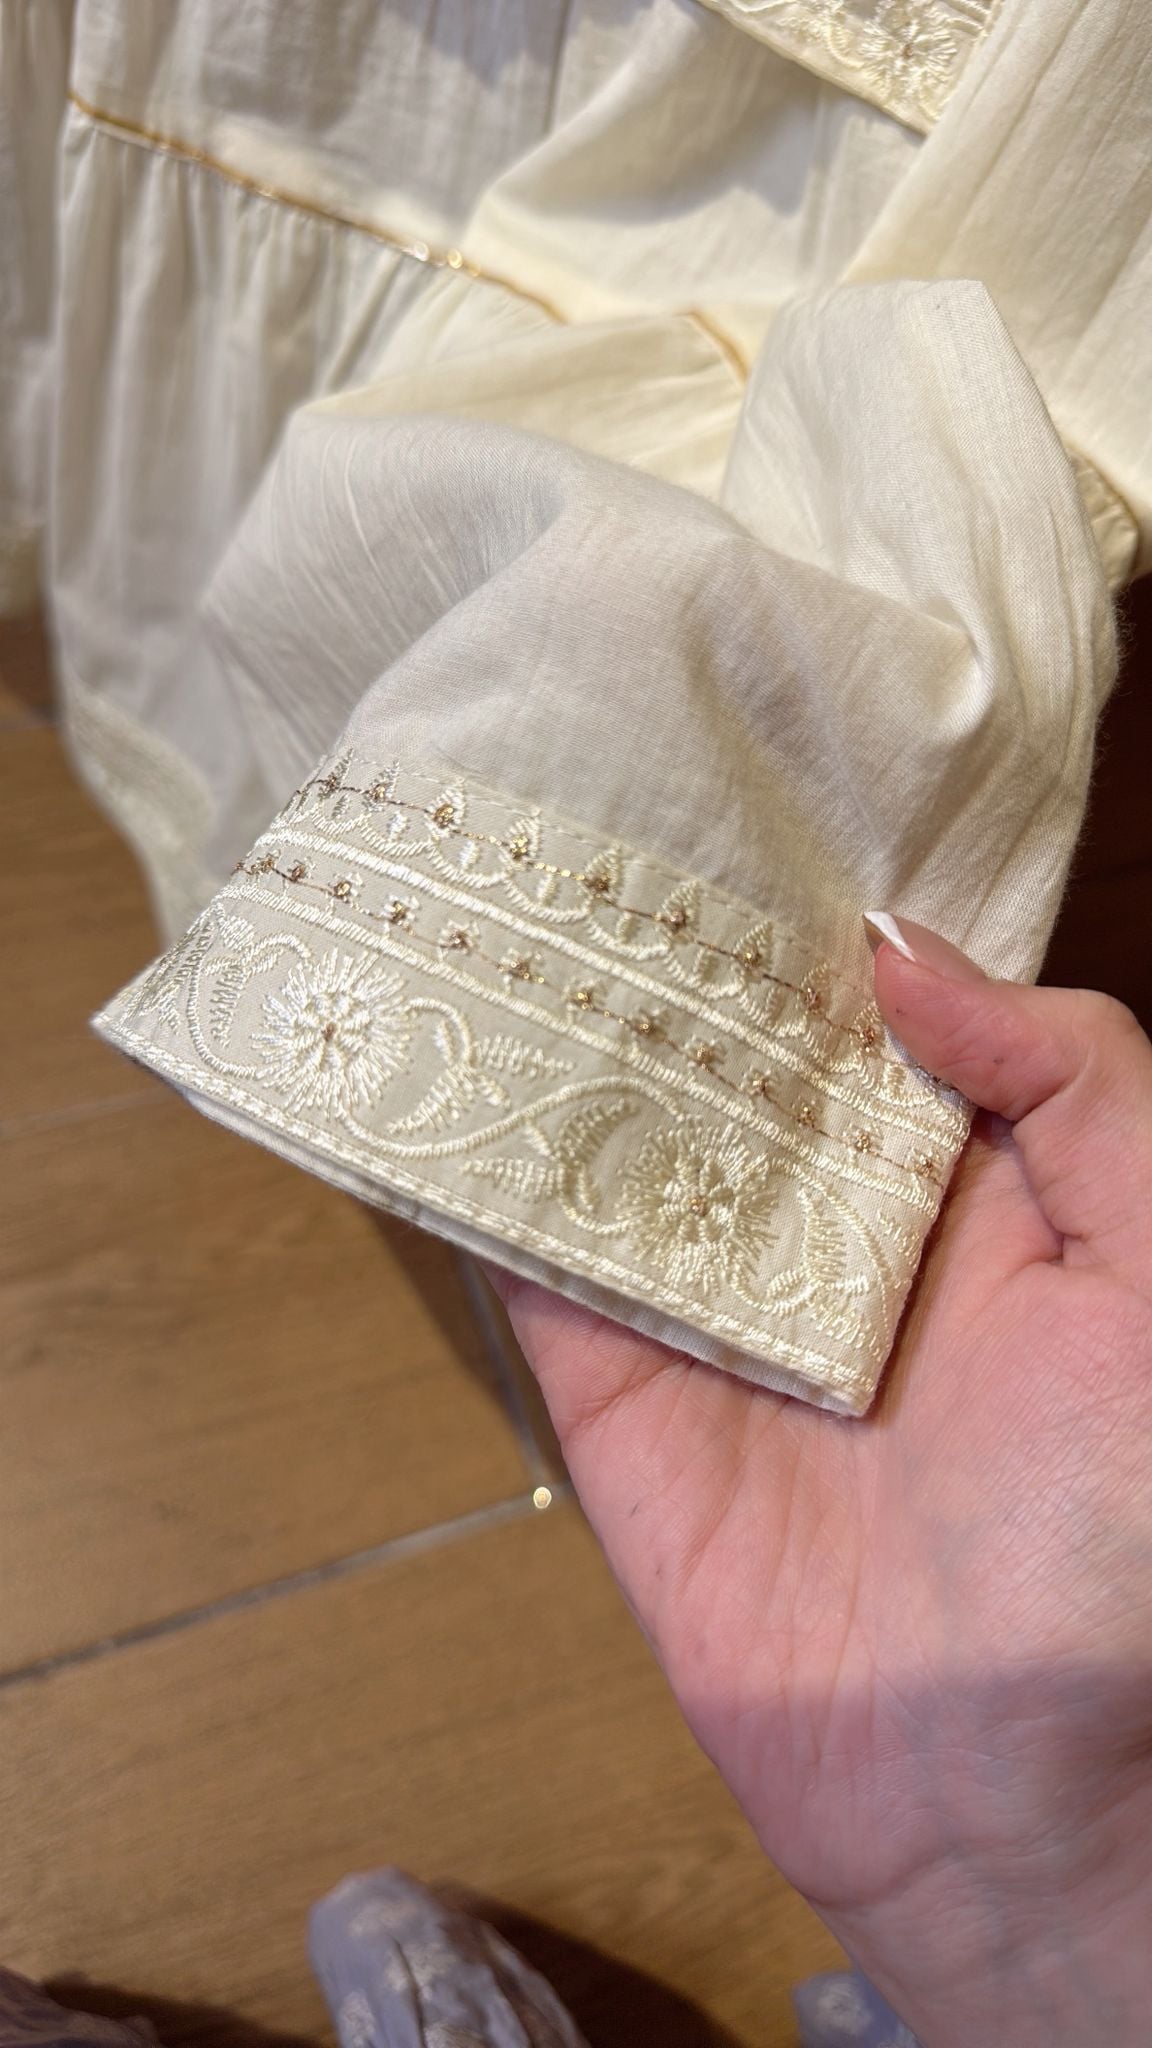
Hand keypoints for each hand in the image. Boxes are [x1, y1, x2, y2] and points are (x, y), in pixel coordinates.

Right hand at [491, 924, 1151, 2046]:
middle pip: (726, 1079)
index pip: (866, 1028)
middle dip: (658, 975)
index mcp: (969, 1194)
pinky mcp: (620, 1416)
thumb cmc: (1125, 1523)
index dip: (802, 928)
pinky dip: (490, 1196)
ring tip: (476, 927)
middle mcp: (835, 1242)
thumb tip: (895, 951)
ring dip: (558, 1064)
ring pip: (624, 1162)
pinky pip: (548, 1288)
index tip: (722, 811)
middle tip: (562, 837)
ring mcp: (717, 1326)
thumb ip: (1074, 1082)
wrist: (1014, 1799)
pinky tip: (437, 1092)